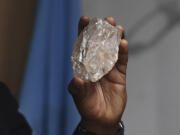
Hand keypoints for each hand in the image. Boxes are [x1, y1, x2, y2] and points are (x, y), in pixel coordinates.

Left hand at [69, 16, 127, 134]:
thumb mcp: (80, 98)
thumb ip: (78, 89)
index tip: (85, 20)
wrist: (102, 119)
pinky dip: (122, 52)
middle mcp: (96, 65)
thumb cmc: (88, 107)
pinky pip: (121, 61)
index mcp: (84, 67)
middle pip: (99, 44)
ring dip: (115, 38)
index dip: (84, 33)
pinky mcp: (119, 74)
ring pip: (112, 50)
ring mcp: (108, 69)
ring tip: (117, 28)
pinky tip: (123, 43)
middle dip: (102, 31)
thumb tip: (76, 80)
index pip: (83, 46)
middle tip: (106, 21)